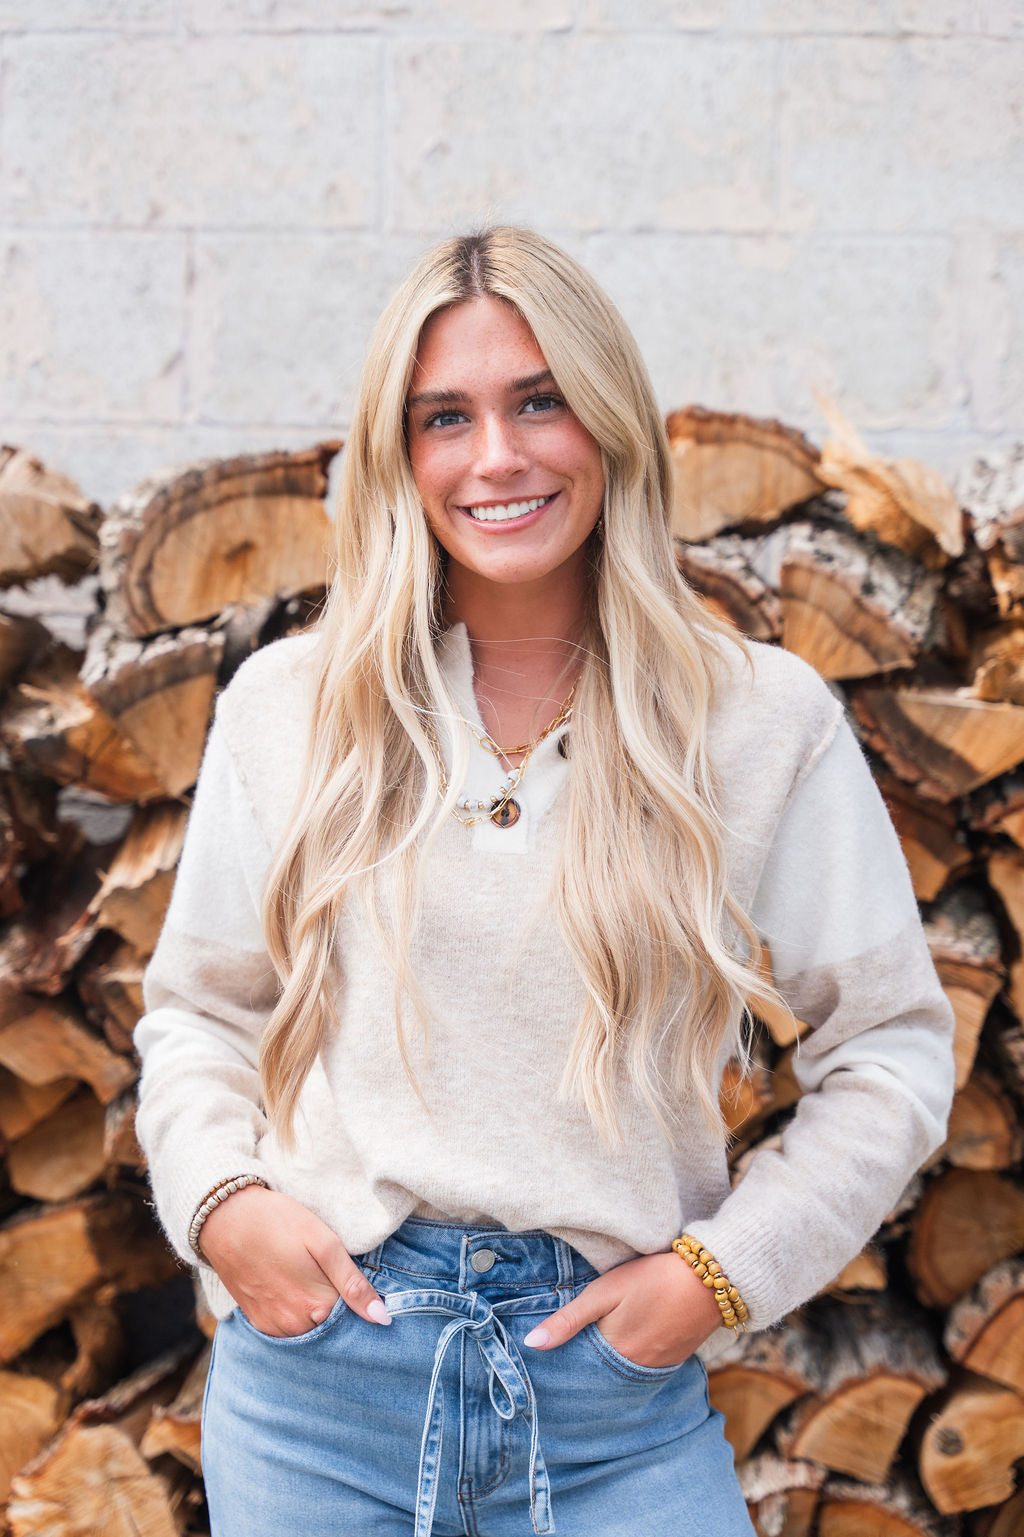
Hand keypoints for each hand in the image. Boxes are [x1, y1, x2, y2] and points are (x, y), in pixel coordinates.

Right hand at [197, 1184, 390, 1337]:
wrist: (224, 1218)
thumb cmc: (278, 1222)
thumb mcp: (323, 1243)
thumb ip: (353, 1283)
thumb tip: (383, 1318)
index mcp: (317, 1307)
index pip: (355, 1318)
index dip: (361, 1299)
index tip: (356, 1281)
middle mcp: (295, 1326)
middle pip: (333, 1326)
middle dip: (341, 1307)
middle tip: (330, 1273)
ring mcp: (274, 1327)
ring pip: (311, 1329)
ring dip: (318, 1311)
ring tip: (310, 1277)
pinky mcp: (259, 1323)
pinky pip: (289, 1328)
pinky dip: (298, 1313)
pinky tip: (294, 1287)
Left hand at [522, 1251, 721, 1367]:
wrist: (711, 1278)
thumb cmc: (653, 1278)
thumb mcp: (605, 1291)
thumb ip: (568, 1319)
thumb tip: (531, 1345)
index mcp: (615, 1354)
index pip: (580, 1369)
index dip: (565, 1360)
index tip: (550, 1357)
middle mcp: (637, 1370)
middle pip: (602, 1373)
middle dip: (587, 1364)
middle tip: (573, 1348)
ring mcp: (659, 1367)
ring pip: (623, 1370)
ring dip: (611, 1360)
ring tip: (601, 1339)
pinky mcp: (675, 1358)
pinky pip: (645, 1366)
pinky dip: (633, 1355)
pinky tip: (631, 1336)